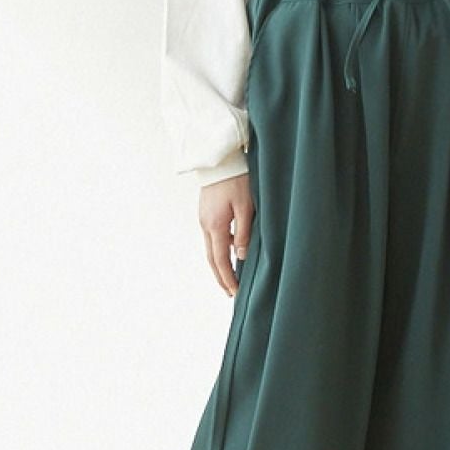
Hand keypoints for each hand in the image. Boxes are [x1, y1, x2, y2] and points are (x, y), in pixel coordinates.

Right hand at [198, 173, 254, 296]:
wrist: (220, 157)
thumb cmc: (237, 178)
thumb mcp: (246, 207)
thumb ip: (244, 233)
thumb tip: (241, 256)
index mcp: (215, 226)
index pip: (220, 261)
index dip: (227, 278)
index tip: (235, 292)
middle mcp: (205, 225)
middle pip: (212, 259)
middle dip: (221, 277)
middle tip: (230, 292)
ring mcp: (203, 218)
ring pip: (211, 248)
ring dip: (219, 265)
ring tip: (230, 277)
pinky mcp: (206, 212)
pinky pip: (213, 237)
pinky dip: (219, 250)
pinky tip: (230, 252)